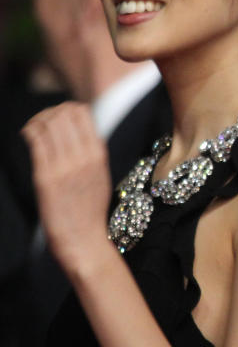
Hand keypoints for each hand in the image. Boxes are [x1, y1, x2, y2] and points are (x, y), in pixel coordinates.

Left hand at [22, 102, 112, 267]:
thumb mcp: (101, 174)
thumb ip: (91, 152)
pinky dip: (29, 131)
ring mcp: (64, 166)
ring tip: (34, 126)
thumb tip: (77, 132)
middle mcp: (83, 157)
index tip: (60, 115)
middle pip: (64, 115)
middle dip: (51, 112)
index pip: (83, 114)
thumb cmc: (90, 209)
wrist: (84, 238)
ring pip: (49, 125)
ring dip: (38, 120)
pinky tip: (27, 134)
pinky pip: (37, 142)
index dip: (68, 108)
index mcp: (99, 154)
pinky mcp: (46, 177)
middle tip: (44, 120)